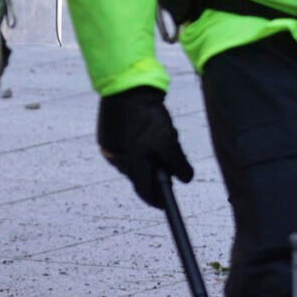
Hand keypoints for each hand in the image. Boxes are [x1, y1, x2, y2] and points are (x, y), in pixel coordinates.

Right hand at [98, 86, 192, 209]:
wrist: (129, 90)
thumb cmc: (149, 117)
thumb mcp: (169, 141)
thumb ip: (178, 164)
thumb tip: (185, 179)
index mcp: (133, 163)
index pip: (144, 191)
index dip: (156, 200)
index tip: (165, 206)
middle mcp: (119, 160)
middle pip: (140, 178)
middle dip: (155, 176)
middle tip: (169, 168)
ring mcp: (113, 149)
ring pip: (135, 164)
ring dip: (148, 161)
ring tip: (161, 141)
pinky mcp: (111, 139)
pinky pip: (129, 152)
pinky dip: (140, 150)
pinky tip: (150, 134)